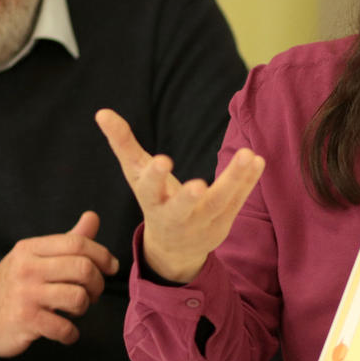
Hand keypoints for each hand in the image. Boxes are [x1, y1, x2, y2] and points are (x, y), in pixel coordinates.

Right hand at [0, 211, 118, 357]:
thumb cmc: (14, 285)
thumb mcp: (35, 257)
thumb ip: (67, 240)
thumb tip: (93, 217)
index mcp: (31, 248)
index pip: (77, 243)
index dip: (102, 255)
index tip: (111, 267)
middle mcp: (27, 268)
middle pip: (82, 268)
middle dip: (97, 284)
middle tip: (93, 293)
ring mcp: (25, 294)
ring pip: (77, 298)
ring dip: (84, 308)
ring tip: (75, 310)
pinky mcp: (25, 320)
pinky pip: (64, 327)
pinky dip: (70, 334)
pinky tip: (65, 332)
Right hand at [95, 108, 264, 282]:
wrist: (173, 248)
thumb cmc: (153, 200)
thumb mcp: (135, 174)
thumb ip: (123, 143)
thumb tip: (101, 112)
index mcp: (151, 202)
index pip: (149, 190)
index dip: (154, 176)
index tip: (162, 161)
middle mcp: (175, 217)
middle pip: (182, 208)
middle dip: (189, 197)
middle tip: (199, 184)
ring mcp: (200, 223)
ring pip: (218, 203)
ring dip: (234, 180)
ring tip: (248, 155)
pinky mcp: (223, 224)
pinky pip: (237, 202)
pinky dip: (248, 181)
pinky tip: (258, 160)